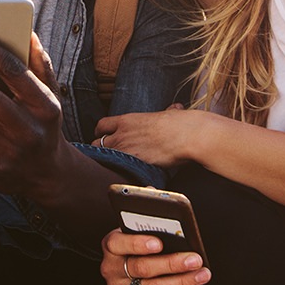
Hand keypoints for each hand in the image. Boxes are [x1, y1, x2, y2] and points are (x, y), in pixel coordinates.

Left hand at [95, 105, 222, 168]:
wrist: (187, 135)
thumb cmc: (181, 123)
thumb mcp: (170, 113)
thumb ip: (168, 112)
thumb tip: (175, 108)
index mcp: (128, 120)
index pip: (102, 125)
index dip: (101, 132)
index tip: (105, 136)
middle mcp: (122, 134)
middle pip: (97, 143)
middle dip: (100, 149)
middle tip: (107, 155)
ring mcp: (126, 150)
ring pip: (103, 158)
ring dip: (107, 162)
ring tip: (113, 167)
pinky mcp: (134, 164)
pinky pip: (117, 170)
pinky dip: (118, 173)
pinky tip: (123, 175)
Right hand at [100, 228, 210, 284]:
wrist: (135, 275)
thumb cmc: (142, 249)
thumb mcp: (141, 236)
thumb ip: (153, 234)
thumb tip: (181, 234)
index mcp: (111, 246)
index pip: (117, 243)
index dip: (138, 243)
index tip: (159, 243)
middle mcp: (110, 269)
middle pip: (141, 267)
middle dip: (172, 263)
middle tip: (194, 259)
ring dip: (181, 281)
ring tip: (201, 274)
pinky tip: (188, 284)